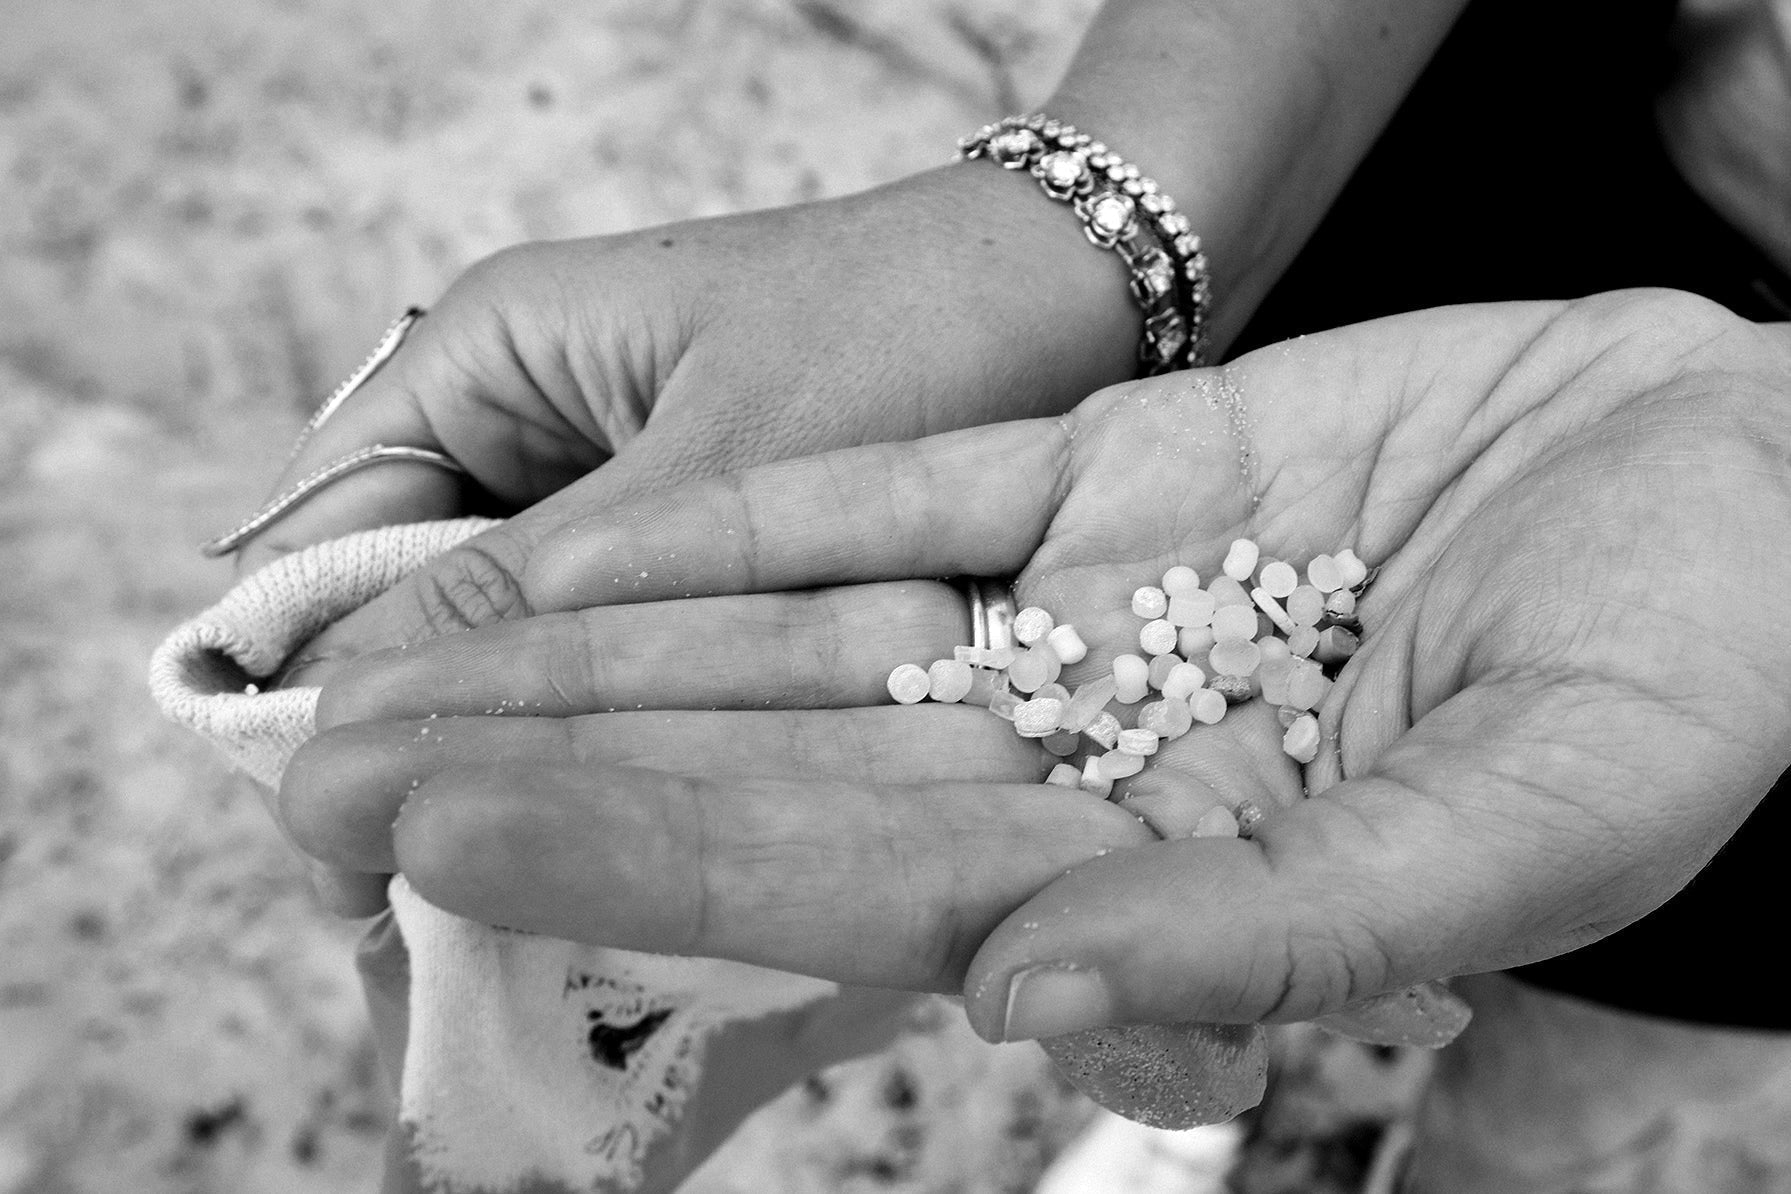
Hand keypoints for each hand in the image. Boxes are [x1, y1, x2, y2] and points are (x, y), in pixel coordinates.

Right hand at [234, 164, 1145, 912]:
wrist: (1076, 288)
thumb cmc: (910, 331)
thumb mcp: (713, 464)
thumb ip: (531, 575)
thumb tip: (343, 699)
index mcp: (491, 354)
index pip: (329, 526)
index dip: (305, 677)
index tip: (322, 821)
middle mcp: (529, 414)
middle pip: (403, 590)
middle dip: (408, 732)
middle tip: (389, 892)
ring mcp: (608, 477)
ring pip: (505, 631)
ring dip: (498, 745)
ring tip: (471, 890)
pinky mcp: (691, 533)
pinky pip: (608, 637)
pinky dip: (596, 724)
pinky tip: (591, 827)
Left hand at [279, 292, 1790, 1046]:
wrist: (1756, 481)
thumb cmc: (1707, 672)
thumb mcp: (1542, 818)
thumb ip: (1298, 925)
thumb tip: (1050, 988)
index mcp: (1168, 878)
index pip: (853, 882)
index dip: (640, 861)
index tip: (435, 847)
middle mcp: (1086, 757)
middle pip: (770, 766)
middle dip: (551, 767)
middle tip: (319, 778)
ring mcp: (1083, 608)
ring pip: (794, 632)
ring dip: (603, 641)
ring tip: (403, 667)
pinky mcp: (1109, 472)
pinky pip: (897, 493)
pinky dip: (745, 512)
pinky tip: (598, 538)